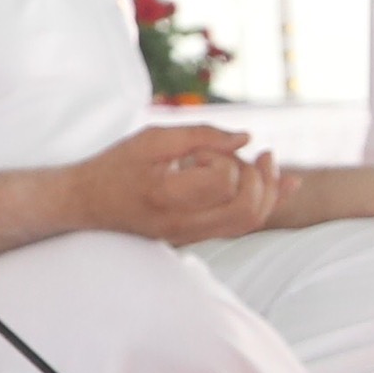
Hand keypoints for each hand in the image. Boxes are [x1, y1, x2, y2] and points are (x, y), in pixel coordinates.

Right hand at [74, 121, 277, 247]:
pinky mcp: (198, 237)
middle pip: (248, 207)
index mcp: (167, 197)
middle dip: (258, 175)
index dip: (223, 158)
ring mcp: (192, 236)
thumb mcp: (150, 139)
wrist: (85, 204)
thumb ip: (200, 135)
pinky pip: (242, 226)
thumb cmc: (115, 166)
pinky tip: (288, 185)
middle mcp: (183, 224)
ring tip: (266, 161)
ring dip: (268, 189)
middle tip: (244, 154)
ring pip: (251, 221)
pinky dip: (268, 204)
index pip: (224, 180)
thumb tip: (248, 138)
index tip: (198, 151)